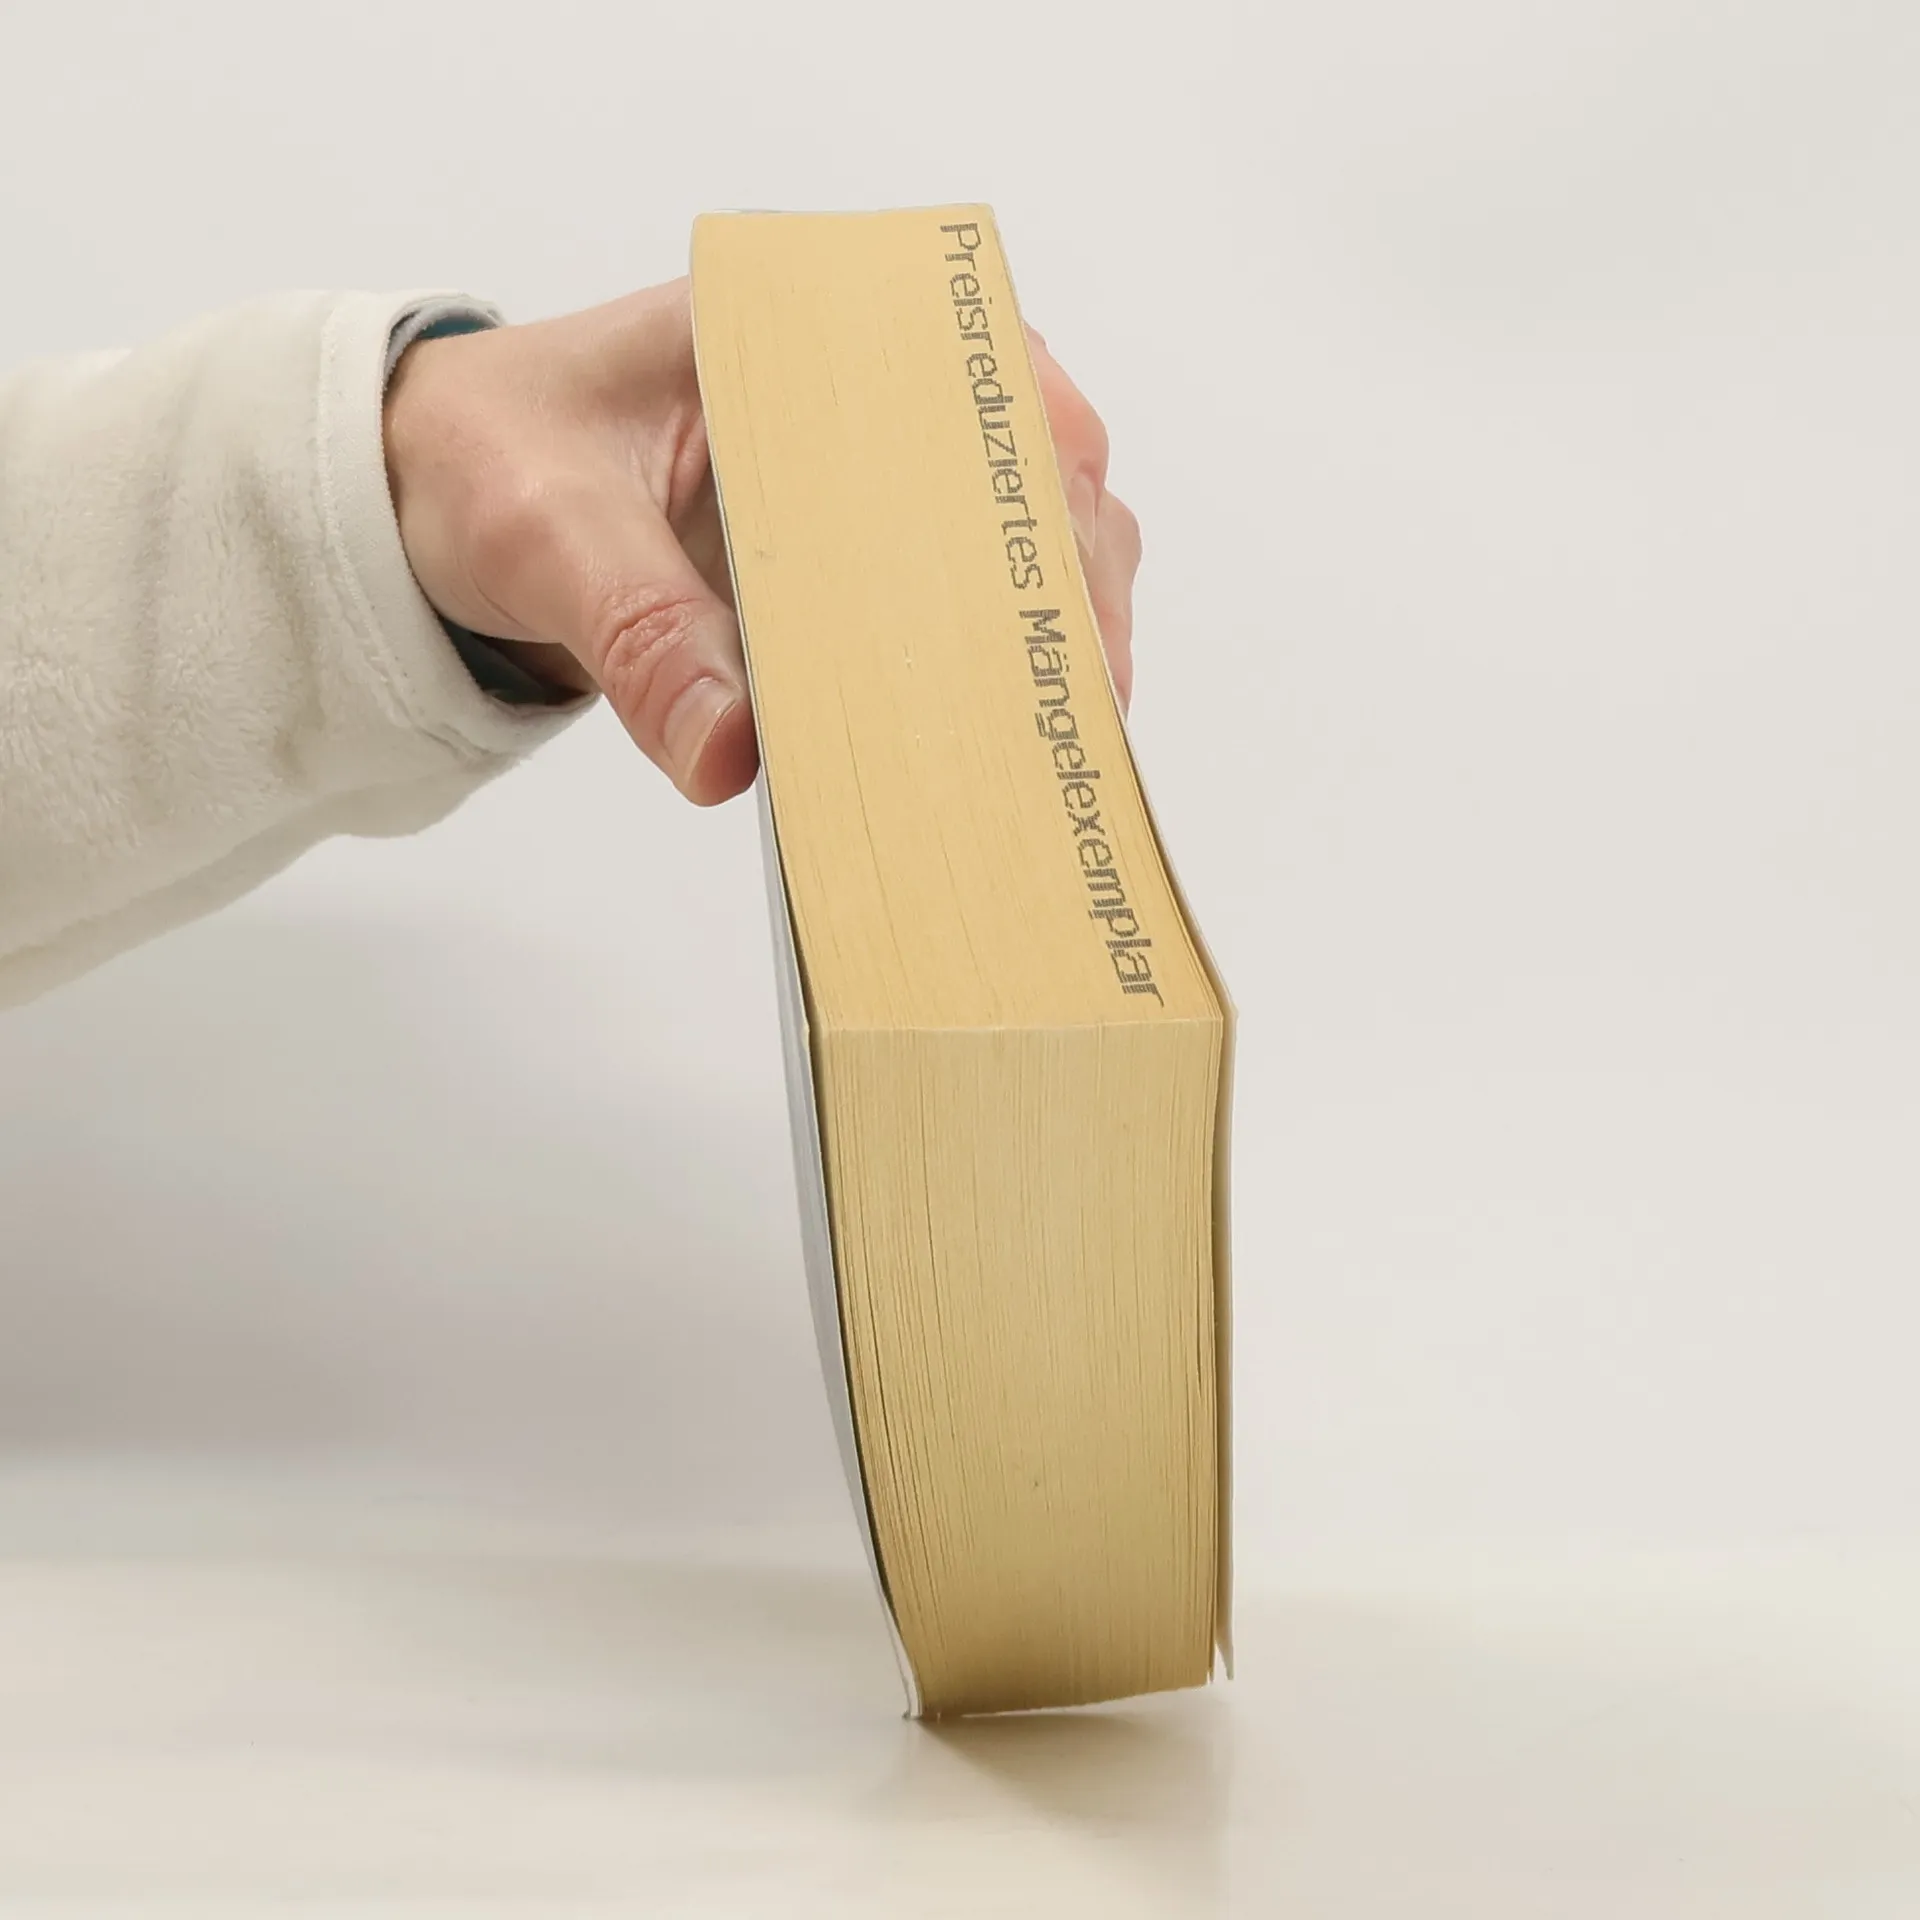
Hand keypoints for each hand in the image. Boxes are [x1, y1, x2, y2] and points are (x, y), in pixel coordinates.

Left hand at [384, 281, 1142, 805]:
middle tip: (1085, 698)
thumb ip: (637, 633)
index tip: (1068, 580)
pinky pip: (956, 598)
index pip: (974, 369)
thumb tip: (731, 754)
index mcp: (795, 326)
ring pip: (1018, 532)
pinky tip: (1007, 735)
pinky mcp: (857, 553)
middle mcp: (859, 384)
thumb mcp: (544, 535)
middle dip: (1070, 575)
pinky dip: (995, 663)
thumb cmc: (487, 462)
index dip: (1045, 469)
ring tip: (1071, 731)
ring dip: (1053, 623)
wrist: (432, 496)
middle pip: (1030, 459)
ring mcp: (868, 471)